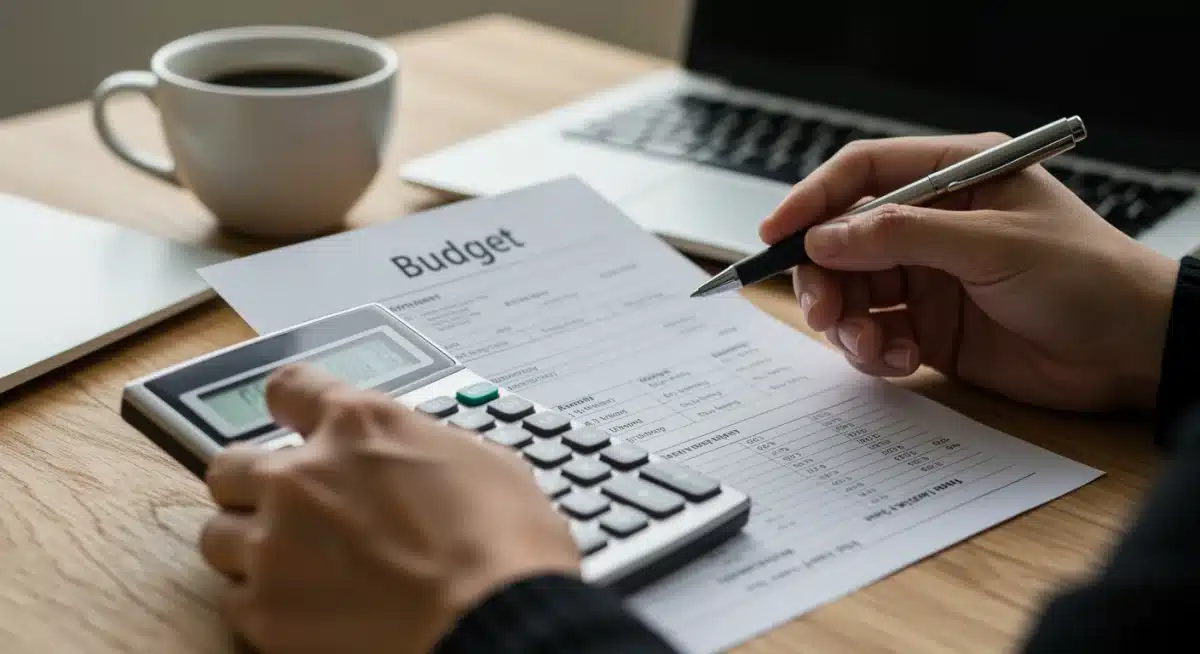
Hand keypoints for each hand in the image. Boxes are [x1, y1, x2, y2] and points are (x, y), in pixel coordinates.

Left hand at [198, 364, 578, 653]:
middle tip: (284, 506)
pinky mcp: (266, 611)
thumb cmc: (506, 546)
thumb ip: (425, 449)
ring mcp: (275, 544)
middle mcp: (303, 475)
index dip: (288, 403)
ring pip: (217, 535)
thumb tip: (423, 462)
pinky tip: (301, 611)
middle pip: (230, 466)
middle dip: (252, 484)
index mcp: (361, 425)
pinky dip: (262, 606)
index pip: (290, 389)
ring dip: (248, 546)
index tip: (288, 415)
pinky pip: (233, 602)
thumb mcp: (483, 462)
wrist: (494, 620)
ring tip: (287, 566)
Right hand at [759, 133, 1178, 411]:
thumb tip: (826, 237)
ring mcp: (930, 277)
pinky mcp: (932, 327)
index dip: (813, 199)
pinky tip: (900, 362)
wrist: (1132, 352)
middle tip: (823, 313)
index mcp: (955, 177)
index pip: (862, 172)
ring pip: (854, 292)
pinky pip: (877, 334)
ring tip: (871, 348)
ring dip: (849, 324)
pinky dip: (875, 351)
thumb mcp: (992, 245)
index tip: (776, 233)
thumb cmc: (1086, 277)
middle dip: (824, 278)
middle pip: (844, 240)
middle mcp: (934, 223)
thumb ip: (903, 236)